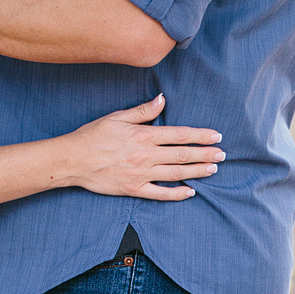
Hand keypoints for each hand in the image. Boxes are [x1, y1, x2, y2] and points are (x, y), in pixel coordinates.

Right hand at [60, 95, 223, 199]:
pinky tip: (190, 192)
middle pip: (182, 155)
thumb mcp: (117, 117)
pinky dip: (176, 194)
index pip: (179, 135)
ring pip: (175, 173)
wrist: (72, 160)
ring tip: (213, 169)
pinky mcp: (132, 189)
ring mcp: (140, 174)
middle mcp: (145, 155)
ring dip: (197, 171)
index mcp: (144, 136)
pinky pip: (159, 193)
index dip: (200, 135)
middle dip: (205, 154)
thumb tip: (163, 99)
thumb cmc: (93, 135)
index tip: (216, 136)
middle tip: (222, 155)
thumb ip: (143, 111)